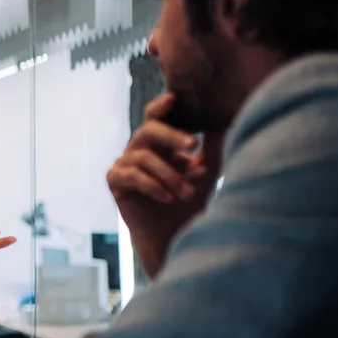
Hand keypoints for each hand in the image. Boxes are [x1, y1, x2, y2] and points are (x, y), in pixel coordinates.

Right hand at [106, 93, 223, 277]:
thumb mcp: (206, 171)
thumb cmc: (189, 204)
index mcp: (159, 144)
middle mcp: (139, 150)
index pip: (155, 117)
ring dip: (169, 174)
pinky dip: (153, 185)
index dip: (161, 107)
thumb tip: (221, 118)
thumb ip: (211, 146)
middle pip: (148, 130)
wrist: (174, 237)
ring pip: (144, 156)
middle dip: (171, 135)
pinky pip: (132, 175)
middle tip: (193, 145)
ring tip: (187, 193)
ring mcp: (124, 165)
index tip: (174, 99)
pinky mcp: (115, 183)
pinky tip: (168, 197)